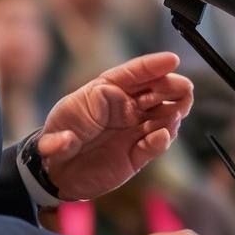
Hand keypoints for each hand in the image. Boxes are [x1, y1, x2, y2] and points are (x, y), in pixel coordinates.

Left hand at [38, 52, 192, 201]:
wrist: (60, 174)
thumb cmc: (58, 142)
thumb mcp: (50, 138)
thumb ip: (57, 141)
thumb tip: (65, 141)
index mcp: (106, 92)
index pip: (133, 74)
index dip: (153, 66)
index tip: (172, 60)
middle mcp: (125, 108)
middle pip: (156, 92)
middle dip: (171, 87)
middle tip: (184, 88)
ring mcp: (134, 130)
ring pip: (163, 117)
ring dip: (172, 113)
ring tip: (175, 114)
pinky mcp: (137, 155)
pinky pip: (154, 145)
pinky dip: (161, 141)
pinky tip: (161, 137)